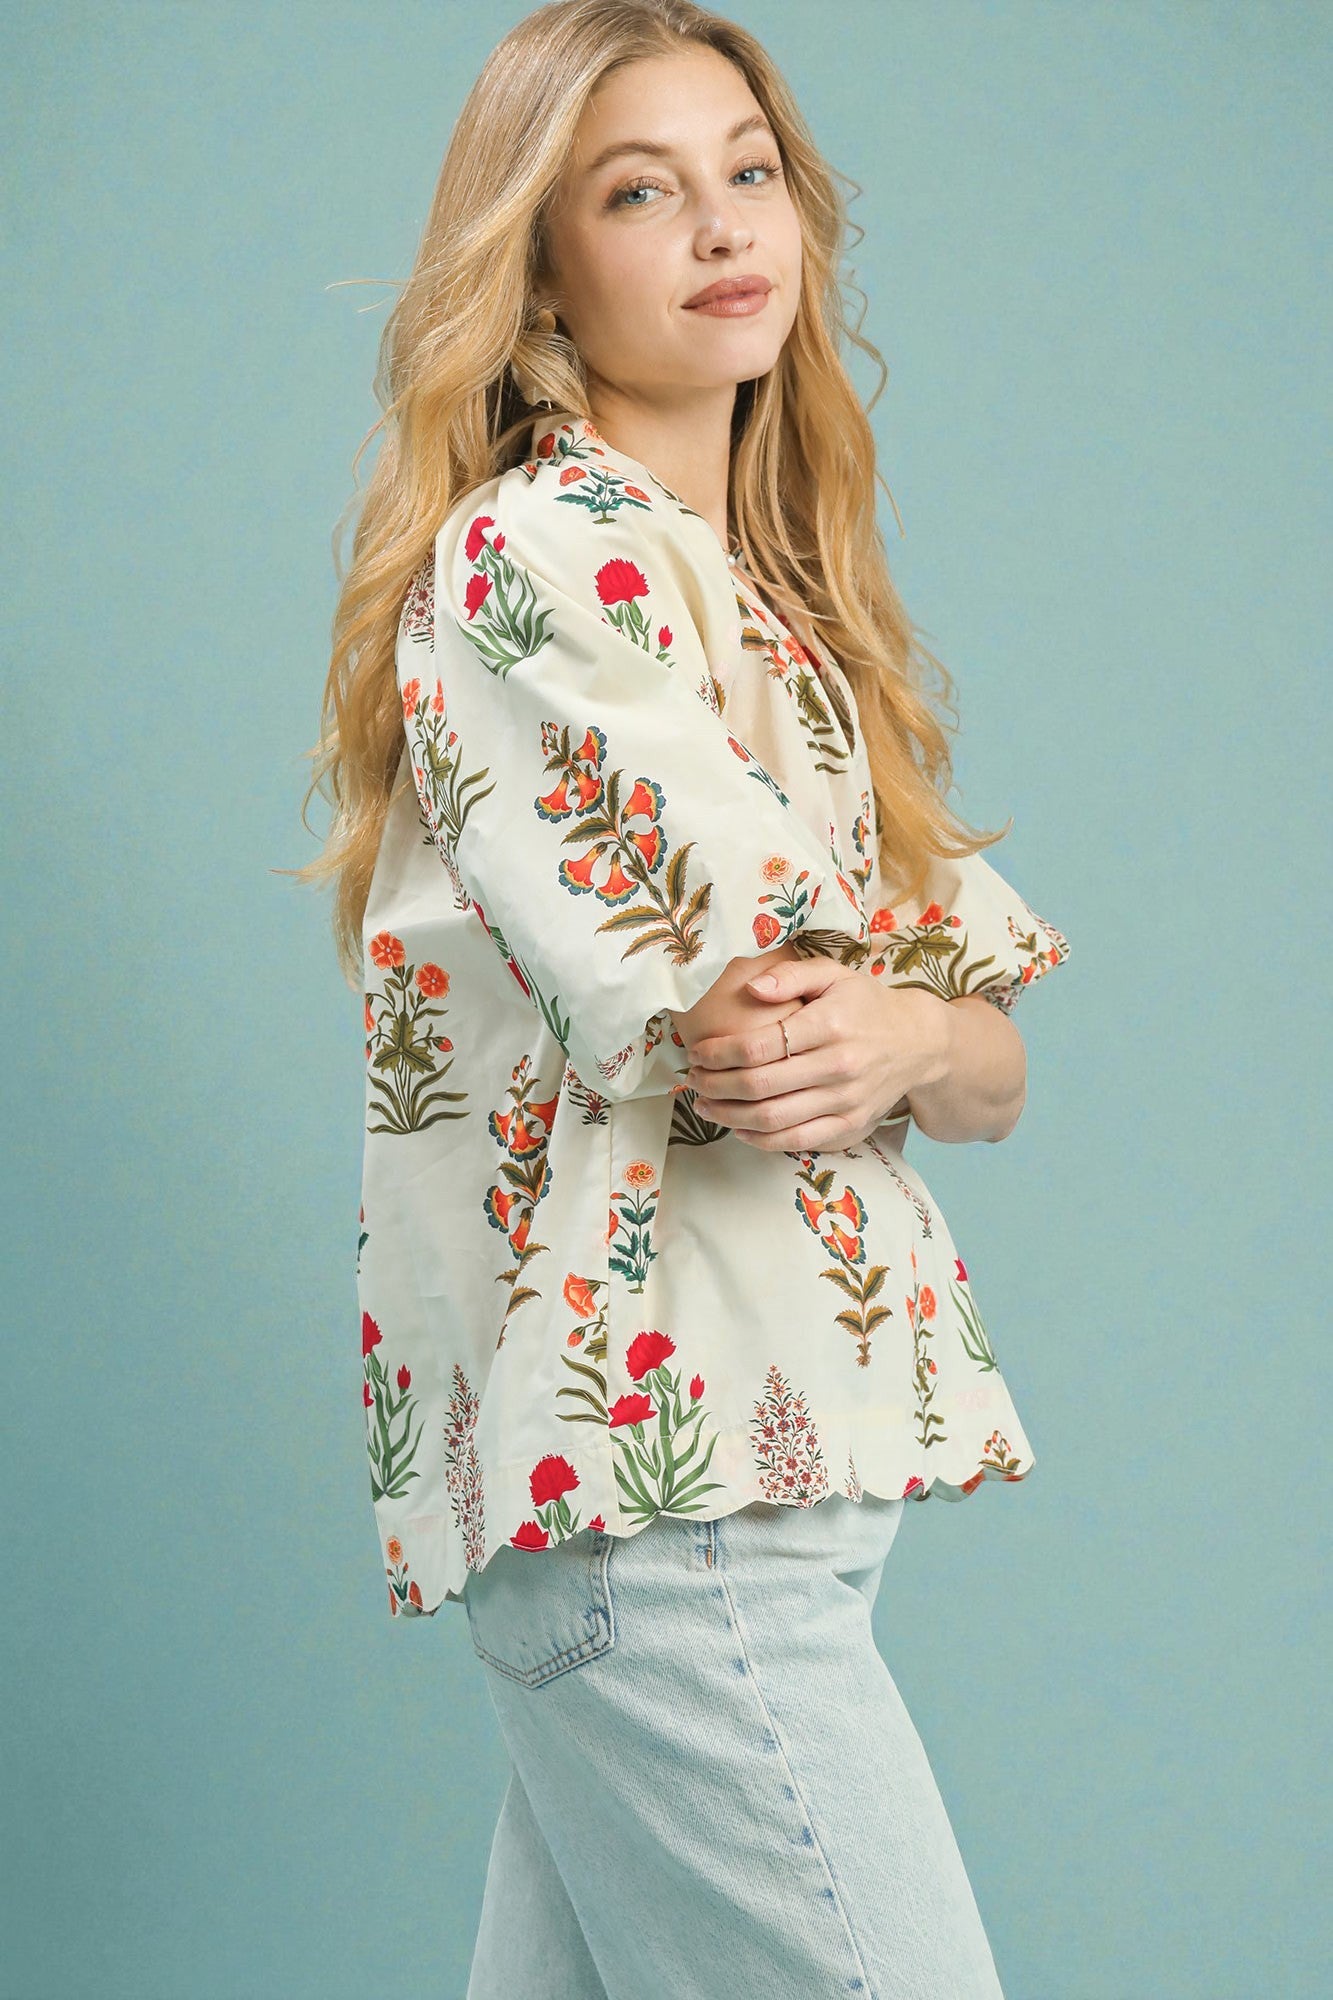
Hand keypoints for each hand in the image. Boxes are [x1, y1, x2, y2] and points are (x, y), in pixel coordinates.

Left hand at [683, 957, 952, 1151]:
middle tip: (692, 1079)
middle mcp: (838, 1066)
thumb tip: (750, 987)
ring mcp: (845, 1102)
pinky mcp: (850, 1127)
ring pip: (773, 1119)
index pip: (759, 1046)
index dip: (718, 1053)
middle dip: (714, 1085)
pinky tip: (738, 1126)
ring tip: (704, 1105)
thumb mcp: (833, 976)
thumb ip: (790, 976)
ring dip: (728, 1116)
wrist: (918, 1044)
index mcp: (828, 1025)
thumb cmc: (866, 1005)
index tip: (697, 1052)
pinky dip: (760, 1139)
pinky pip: (796, 1142)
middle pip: (759, 1086)